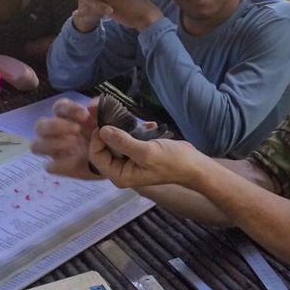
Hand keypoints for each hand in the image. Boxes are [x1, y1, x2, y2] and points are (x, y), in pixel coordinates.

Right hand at [32, 98, 101, 178]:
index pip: (58, 107)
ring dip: (54, 144)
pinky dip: (61, 163)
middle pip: (40, 125)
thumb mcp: (109, 118)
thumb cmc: (108, 133)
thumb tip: (90, 106)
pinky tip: (76, 160)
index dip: (69, 110)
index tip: (85, 116)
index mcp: (67, 116)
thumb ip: (101, 107)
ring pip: (37, 145)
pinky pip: (50, 166)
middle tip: (76, 130)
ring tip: (74, 146)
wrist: (119, 156)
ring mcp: (55, 150)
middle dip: (56, 126)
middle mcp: (56, 132)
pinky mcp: (60, 167)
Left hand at [89, 125, 205, 187]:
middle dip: (110, 130)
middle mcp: (121, 169)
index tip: (106, 123)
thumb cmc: (171, 161)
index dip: (98, 139)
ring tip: (139, 121)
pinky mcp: (138, 152)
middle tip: (117, 114)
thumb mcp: (146, 152)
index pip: (96, 156)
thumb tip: (102, 130)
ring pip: (116, 140)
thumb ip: (123, 142)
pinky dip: (136, 130)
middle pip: (103, 147)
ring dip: (124, 128)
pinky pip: (129, 138)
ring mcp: (129, 161)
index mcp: (120, 175)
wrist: (193, 165)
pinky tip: (149, 126)